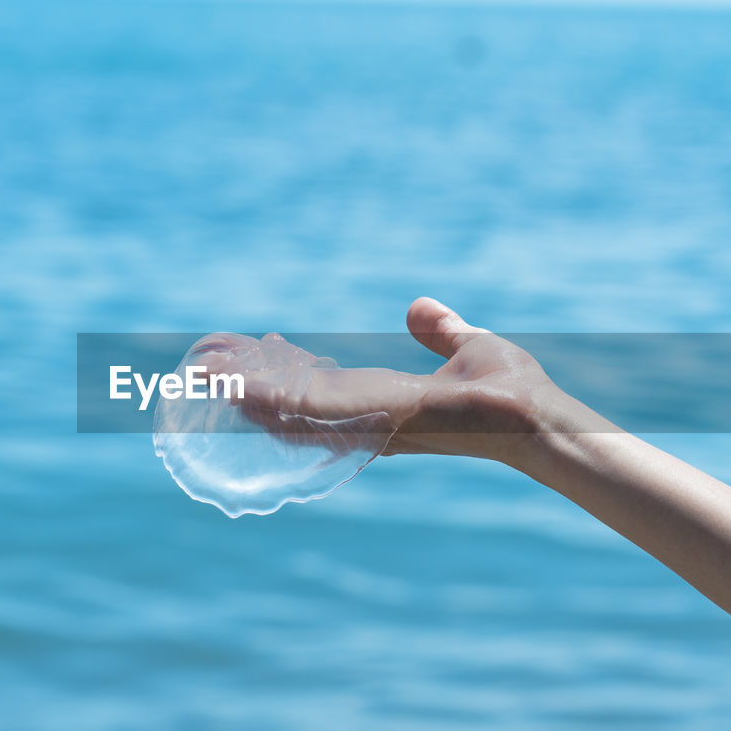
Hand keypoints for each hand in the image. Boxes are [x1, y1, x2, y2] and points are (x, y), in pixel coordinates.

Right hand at [205, 298, 567, 466]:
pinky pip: (307, 407)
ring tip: (197, 373)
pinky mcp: (369, 415)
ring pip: (284, 407)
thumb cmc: (512, 393)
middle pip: (287, 403)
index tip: (242, 355)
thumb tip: (418, 309)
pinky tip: (230, 383)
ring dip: (241, 391)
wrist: (532, 415)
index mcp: (377, 402)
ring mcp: (362, 421)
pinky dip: (266, 396)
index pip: (313, 389)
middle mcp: (361, 418)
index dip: (276, 374)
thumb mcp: (470, 348)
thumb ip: (441, 333)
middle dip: (243, 386)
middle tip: (197, 368)